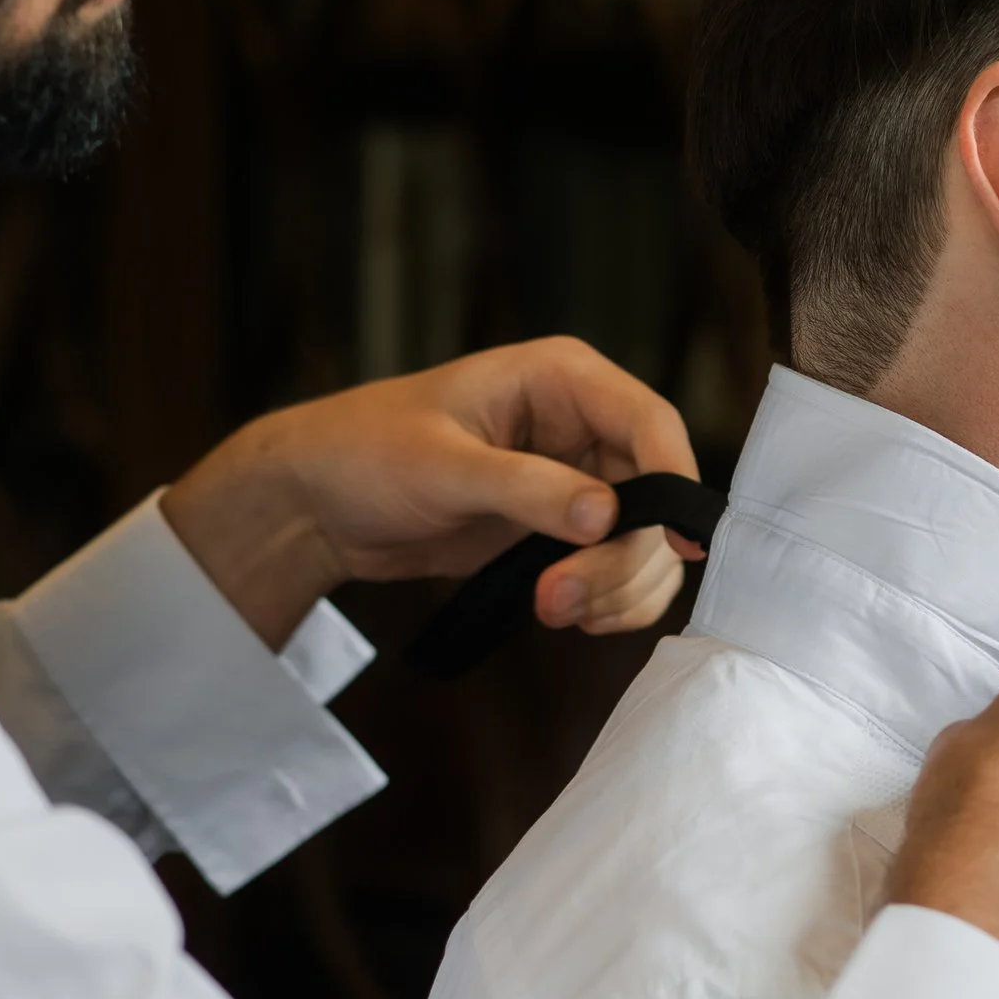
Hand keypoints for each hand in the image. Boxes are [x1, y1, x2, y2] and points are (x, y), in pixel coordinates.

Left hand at [160, 340, 703, 650]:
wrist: (319, 502)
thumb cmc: (365, 452)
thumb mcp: (440, 466)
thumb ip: (525, 489)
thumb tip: (604, 516)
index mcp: (561, 380)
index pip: (649, 423)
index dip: (674, 481)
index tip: (678, 542)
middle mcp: (582, 426)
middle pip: (655, 496)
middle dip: (622, 558)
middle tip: (562, 600)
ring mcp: (577, 482)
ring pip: (645, 543)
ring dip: (616, 589)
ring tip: (552, 614)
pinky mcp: (562, 531)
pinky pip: (618, 570)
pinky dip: (609, 602)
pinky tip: (573, 618)